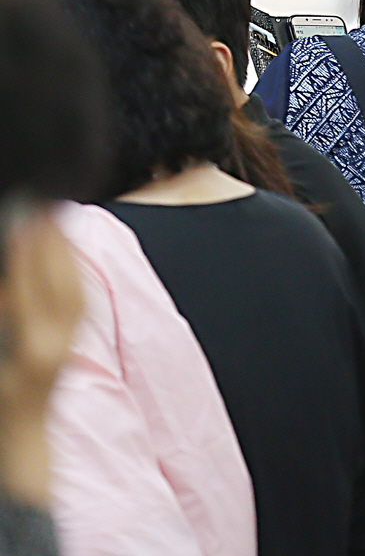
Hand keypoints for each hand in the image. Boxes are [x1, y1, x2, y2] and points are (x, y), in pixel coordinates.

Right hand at [0, 204, 82, 417]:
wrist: (19, 435)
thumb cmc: (0, 398)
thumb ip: (6, 309)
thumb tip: (11, 284)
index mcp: (31, 352)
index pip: (29, 294)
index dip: (26, 258)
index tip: (21, 224)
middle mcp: (56, 346)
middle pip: (59, 283)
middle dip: (50, 243)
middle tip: (40, 206)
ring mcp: (68, 344)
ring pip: (73, 287)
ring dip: (64, 249)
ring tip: (53, 215)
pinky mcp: (73, 342)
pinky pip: (78, 298)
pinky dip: (71, 268)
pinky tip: (64, 249)